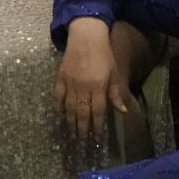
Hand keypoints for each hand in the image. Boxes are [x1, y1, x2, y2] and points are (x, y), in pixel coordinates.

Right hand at [52, 18, 130, 146]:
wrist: (86, 36)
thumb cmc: (103, 55)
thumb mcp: (114, 73)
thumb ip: (116, 93)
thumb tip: (122, 111)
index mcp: (98, 86)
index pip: (98, 111)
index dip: (97, 126)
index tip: (97, 138)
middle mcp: (83, 87)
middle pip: (82, 113)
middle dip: (82, 129)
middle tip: (82, 142)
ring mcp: (70, 83)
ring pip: (69, 108)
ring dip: (70, 123)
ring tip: (72, 135)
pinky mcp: (60, 78)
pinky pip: (57, 97)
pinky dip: (57, 109)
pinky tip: (58, 118)